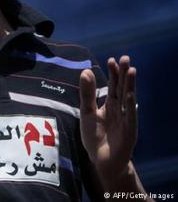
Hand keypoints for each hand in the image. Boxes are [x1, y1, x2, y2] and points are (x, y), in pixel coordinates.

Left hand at [79, 56, 137, 187]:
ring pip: (128, 99)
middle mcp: (120, 109)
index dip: (113, 73)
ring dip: (130, 85)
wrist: (101, 160)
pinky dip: (129, 105)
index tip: (112, 59)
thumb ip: (87, 93)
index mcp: (110, 104)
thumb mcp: (87, 112)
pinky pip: (129, 116)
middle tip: (125, 58)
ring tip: (131, 70)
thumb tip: (86, 71)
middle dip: (123, 74)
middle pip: (122, 88)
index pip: (113, 85)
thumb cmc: (94, 136)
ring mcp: (126, 119)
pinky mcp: (129, 131)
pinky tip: (129, 94)